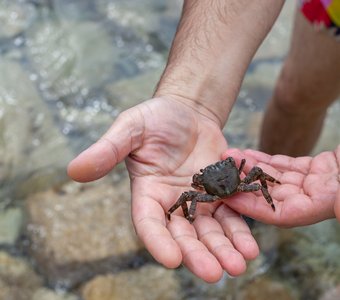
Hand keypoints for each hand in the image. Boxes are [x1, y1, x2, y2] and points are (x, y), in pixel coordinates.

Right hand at [68, 96, 258, 281]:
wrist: (188, 112)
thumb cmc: (155, 118)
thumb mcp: (130, 128)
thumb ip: (107, 150)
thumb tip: (73, 170)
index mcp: (147, 192)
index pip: (149, 222)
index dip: (157, 241)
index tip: (171, 260)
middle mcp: (172, 203)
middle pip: (183, 234)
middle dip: (198, 254)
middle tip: (214, 273)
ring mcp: (198, 200)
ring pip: (210, 231)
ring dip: (223, 249)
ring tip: (239, 265)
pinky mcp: (221, 193)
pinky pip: (231, 215)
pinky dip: (239, 232)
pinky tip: (251, 247)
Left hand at [222, 147, 339, 226]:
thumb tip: (339, 211)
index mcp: (320, 207)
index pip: (278, 213)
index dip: (251, 206)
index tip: (228, 197)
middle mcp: (312, 199)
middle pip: (269, 194)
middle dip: (244, 183)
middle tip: (222, 171)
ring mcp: (312, 184)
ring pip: (274, 177)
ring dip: (251, 167)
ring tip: (231, 155)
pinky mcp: (315, 169)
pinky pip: (285, 166)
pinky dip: (267, 160)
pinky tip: (249, 153)